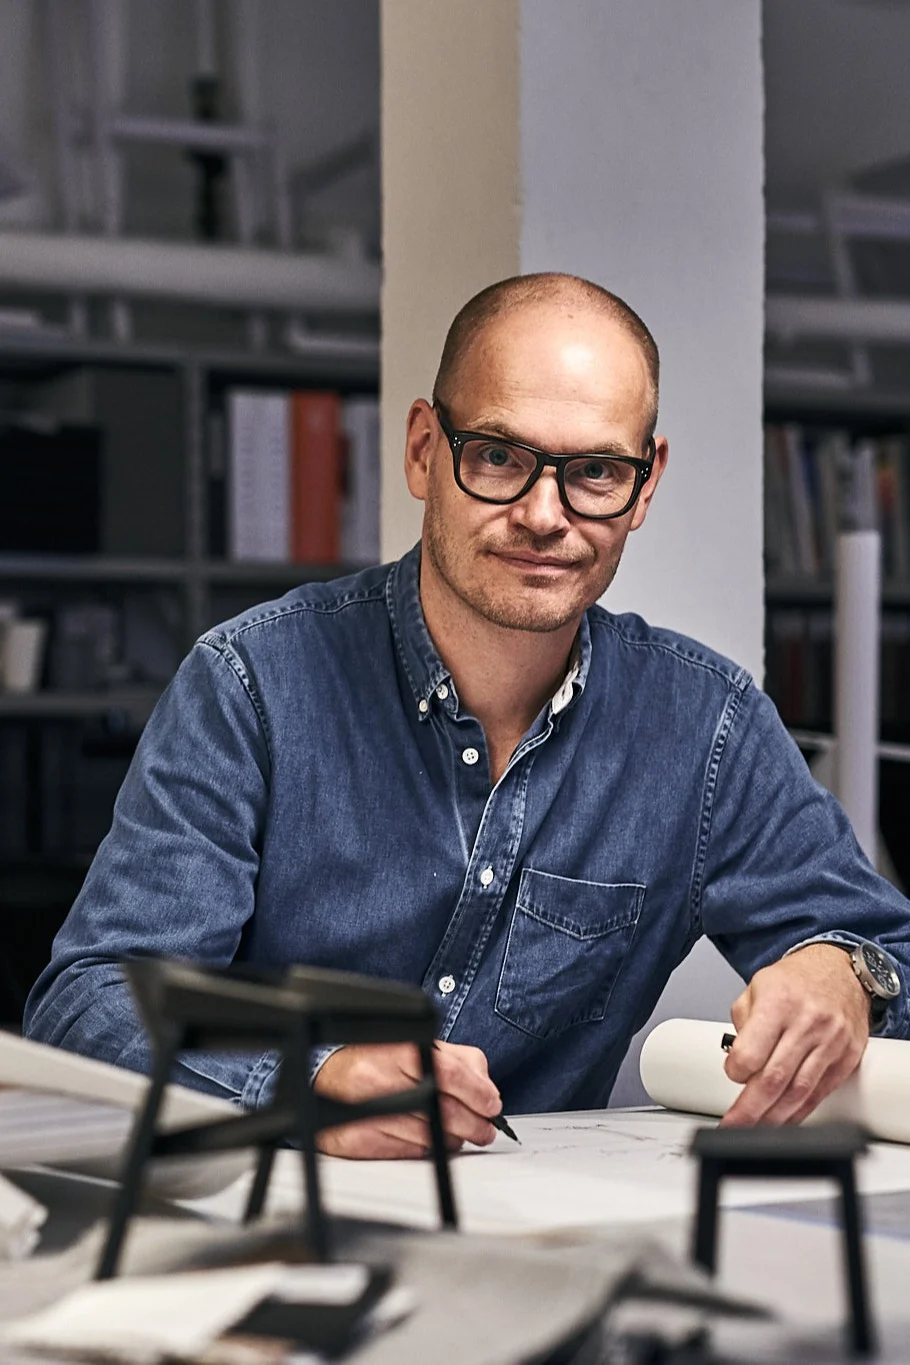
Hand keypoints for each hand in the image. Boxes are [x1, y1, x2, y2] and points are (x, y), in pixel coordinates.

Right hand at [313, 1041, 501, 1158]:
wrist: (325, 1075)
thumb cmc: (379, 1060)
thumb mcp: (420, 1046)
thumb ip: (460, 1061)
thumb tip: (488, 1091)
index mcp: (398, 1050)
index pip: (450, 1074)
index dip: (478, 1093)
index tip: (492, 1105)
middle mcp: (378, 1081)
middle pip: (443, 1112)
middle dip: (474, 1124)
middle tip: (484, 1129)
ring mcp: (365, 1113)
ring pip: (430, 1138)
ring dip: (452, 1139)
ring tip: (456, 1132)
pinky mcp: (356, 1141)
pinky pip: (408, 1153)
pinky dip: (427, 1149)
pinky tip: (428, 1138)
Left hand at [721, 943, 869, 1127]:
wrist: (840, 972)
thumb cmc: (795, 980)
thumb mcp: (756, 987)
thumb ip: (742, 1023)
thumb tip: (737, 1060)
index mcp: (779, 1003)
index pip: (752, 1052)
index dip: (736, 1072)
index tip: (731, 1075)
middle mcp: (807, 1024)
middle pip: (775, 1079)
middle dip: (750, 1109)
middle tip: (734, 1124)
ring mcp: (831, 1043)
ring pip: (799, 1092)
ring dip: (774, 1118)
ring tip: (755, 1129)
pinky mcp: (847, 1058)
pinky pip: (820, 1093)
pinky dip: (800, 1111)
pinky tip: (784, 1120)